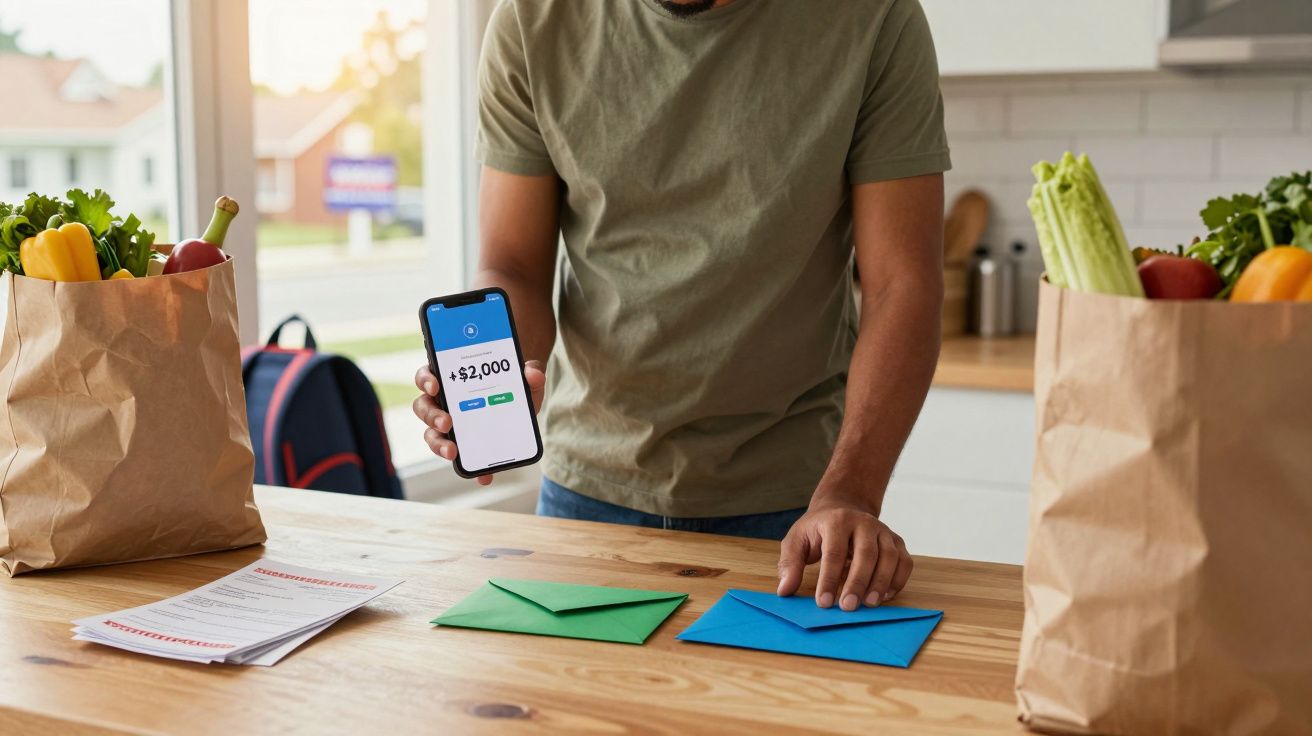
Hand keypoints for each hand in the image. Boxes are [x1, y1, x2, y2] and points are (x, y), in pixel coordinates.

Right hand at [412, 360, 545, 484]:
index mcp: (451, 380)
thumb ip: (531, 372)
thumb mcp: (524, 377)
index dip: (426, 380)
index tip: (435, 386)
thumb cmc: (513, 384)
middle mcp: (443, 403)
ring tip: (453, 452)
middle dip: (432, 416)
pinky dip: (471, 470)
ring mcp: (450, 427)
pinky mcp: (463, 447)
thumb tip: (532, 374)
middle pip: (423, 408)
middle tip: (447, 423)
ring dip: (439, 445)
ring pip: (432, 436)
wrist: (523, 404)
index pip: (427, 377)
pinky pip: (461, 461)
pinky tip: (484, 476)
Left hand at [776, 498, 911, 610]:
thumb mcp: (796, 540)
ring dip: (881, 583)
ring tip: (869, 605)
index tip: (823, 603)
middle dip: (857, 582)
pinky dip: (898, 580)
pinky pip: (904, 561)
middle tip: (848, 607)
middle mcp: (864, 523)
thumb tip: (784, 590)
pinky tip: (885, 596)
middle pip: (866, 553)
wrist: (842, 508)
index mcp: (836, 520)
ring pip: (889, 557)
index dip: (828, 579)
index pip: (834, 552)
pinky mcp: (896, 541)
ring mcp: (883, 531)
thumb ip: (789, 564)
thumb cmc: (817, 530)